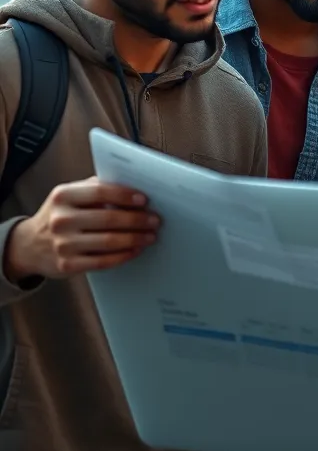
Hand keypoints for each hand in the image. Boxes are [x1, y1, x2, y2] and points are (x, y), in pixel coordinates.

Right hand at [2, 177, 158, 282]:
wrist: (29, 245)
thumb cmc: (60, 214)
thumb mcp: (71, 195)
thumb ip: (97, 188)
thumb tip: (135, 184)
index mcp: (64, 196)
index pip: (101, 192)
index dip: (126, 196)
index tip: (145, 200)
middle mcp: (61, 219)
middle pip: (109, 218)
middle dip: (137, 220)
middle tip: (155, 220)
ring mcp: (62, 244)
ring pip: (108, 241)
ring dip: (135, 238)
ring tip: (151, 235)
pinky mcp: (67, 265)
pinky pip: (102, 261)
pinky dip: (123, 255)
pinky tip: (135, 250)